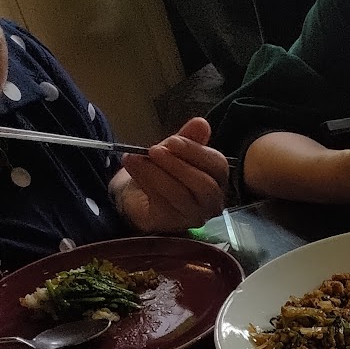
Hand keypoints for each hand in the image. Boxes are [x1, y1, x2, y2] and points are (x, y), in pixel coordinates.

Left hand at [117, 117, 229, 232]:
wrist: (132, 196)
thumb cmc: (159, 172)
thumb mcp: (172, 151)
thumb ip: (188, 138)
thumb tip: (201, 123)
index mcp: (217, 179)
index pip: (217, 166)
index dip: (196, 151)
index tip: (172, 140)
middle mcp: (211, 201)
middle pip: (204, 185)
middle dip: (178, 164)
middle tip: (154, 150)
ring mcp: (192, 216)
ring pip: (181, 195)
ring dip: (157, 173)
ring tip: (137, 158)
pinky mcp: (170, 225)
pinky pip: (161, 204)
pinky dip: (146, 183)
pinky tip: (134, 167)